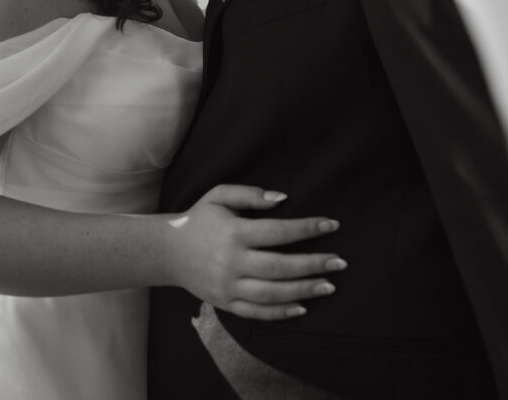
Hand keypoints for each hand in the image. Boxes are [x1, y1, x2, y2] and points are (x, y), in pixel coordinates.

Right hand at [163, 184, 345, 319]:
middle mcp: (232, 262)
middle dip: (314, 264)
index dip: (307, 228)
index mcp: (234, 232)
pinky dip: (281, 313)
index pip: (278, 231)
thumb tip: (283, 199)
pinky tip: (303, 307)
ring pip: (272, 293)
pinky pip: (257, 313)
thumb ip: (250, 194)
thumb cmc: (199, 218)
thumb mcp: (219, 195)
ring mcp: (228, 286)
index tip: (332, 225)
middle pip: (280, 266)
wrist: (168, 251)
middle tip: (340, 262)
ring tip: (329, 286)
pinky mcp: (225, 304)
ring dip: (304, 290)